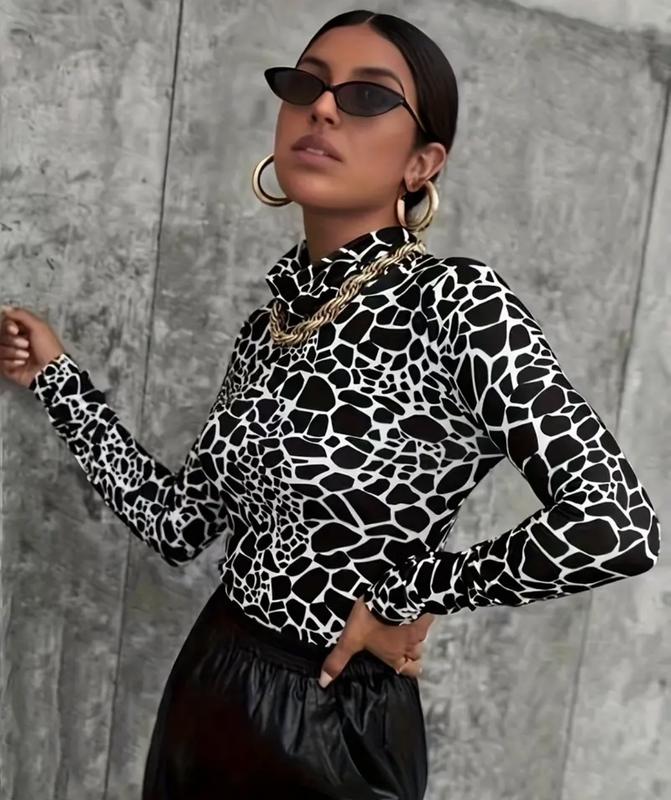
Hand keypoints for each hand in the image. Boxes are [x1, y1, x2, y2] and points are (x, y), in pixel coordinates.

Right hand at [0, 305, 64, 388]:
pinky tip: (22, 364)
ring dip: (12, 352)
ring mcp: (11, 355)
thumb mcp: (39, 326)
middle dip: (12, 341)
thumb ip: (21, 315)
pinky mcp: (8, 368)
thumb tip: (5, 308)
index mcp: (23, 330)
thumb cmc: (48, 348)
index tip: (14, 330)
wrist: (51, 371)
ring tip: (26, 357)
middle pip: (0, 335)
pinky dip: (10, 363)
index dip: (7, 326)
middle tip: (26, 345)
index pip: (5, 323)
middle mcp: (16, 341)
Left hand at [318, 596, 435, 687]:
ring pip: (421, 638)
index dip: (408, 669)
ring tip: (402, 627)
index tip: (402, 665)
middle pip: (418, 656)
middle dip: (411, 652)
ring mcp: (419, 629)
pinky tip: (408, 611)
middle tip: (400, 645)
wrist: (393, 595)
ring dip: (413, 635)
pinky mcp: (423, 611)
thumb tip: (323, 683)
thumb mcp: (350, 639)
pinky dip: (418, 617)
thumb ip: (338, 659)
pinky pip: (424, 619)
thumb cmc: (372, 621)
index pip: (411, 671)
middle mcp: (410, 645)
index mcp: (394, 655)